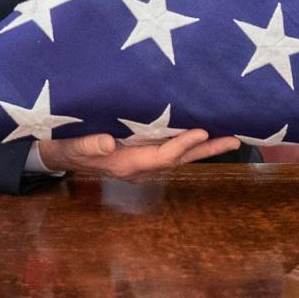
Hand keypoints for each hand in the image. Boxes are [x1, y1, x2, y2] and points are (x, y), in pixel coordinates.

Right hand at [36, 129, 240, 179]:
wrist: (62, 156)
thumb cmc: (69, 147)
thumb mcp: (76, 145)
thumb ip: (91, 144)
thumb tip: (108, 142)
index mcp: (128, 163)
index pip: (163, 155)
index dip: (183, 144)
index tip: (203, 131)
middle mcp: (141, 166)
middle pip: (180, 159)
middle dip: (207, 150)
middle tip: (235, 140)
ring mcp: (143, 163)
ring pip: (179, 157)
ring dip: (203, 148)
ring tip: (229, 138)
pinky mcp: (143, 156)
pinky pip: (171, 152)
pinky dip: (189, 145)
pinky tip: (202, 137)